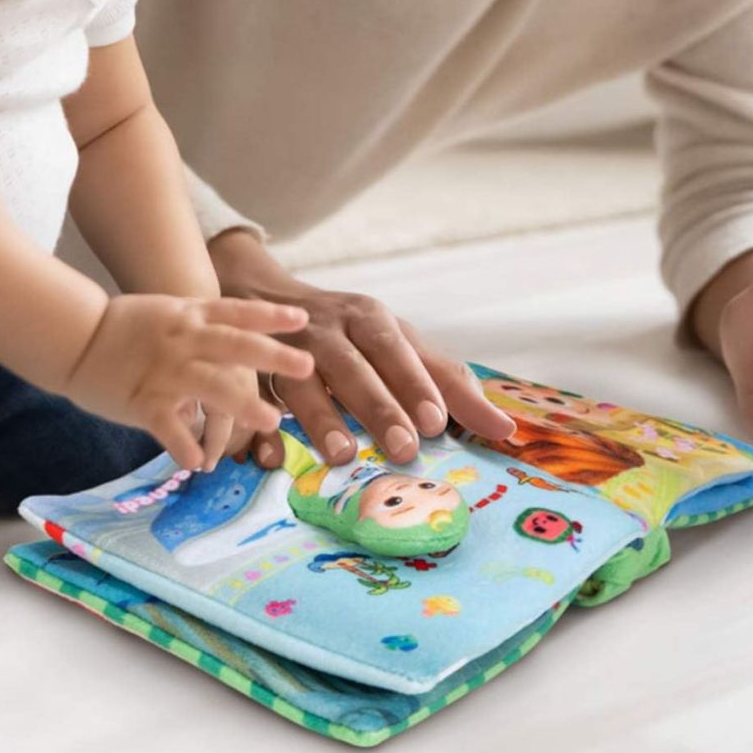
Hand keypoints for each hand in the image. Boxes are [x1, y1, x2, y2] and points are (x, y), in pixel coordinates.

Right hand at [62, 294, 312, 468]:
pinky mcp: (143, 400)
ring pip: (210, 386)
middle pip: (234, 345)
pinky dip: (184, 445)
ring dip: (242, 404)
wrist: (72, 335)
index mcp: (190, 317)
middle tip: (306, 366)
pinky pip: (168, 426)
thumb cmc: (125, 326)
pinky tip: (199, 464)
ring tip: (272, 421)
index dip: (270, 316)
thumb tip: (241, 348)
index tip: (302, 320)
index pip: (237, 313)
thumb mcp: (169, 313)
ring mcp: (164, 370)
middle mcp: (183, 341)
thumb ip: (204, 327)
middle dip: (271, 356)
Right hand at [209, 230, 516, 468]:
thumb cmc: (350, 333)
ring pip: (300, 382)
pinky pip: (250, 399)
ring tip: (343, 455)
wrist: (259, 294)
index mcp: (368, 318)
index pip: (396, 349)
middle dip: (378, 407)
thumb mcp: (399, 344)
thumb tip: (505, 430)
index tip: (437, 422)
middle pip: (353, 367)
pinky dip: (257, 429)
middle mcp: (325, 329)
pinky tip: (271, 458)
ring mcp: (282, 350)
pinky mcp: (246, 372)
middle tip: (402, 448)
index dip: (414, 385)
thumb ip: (448, 383)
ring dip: (321, 418)